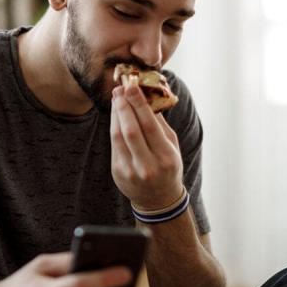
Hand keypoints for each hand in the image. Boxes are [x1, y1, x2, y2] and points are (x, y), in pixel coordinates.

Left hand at [110, 83, 182, 210]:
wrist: (158, 199)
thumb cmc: (168, 167)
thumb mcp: (172, 147)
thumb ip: (160, 124)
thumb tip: (148, 96)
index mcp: (166, 158)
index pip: (150, 126)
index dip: (138, 104)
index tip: (132, 86)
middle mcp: (148, 166)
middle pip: (131, 130)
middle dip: (124, 106)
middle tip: (120, 89)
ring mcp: (131, 171)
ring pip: (118, 136)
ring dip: (116, 114)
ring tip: (117, 98)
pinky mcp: (118, 172)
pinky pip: (114, 145)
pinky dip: (114, 126)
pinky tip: (116, 115)